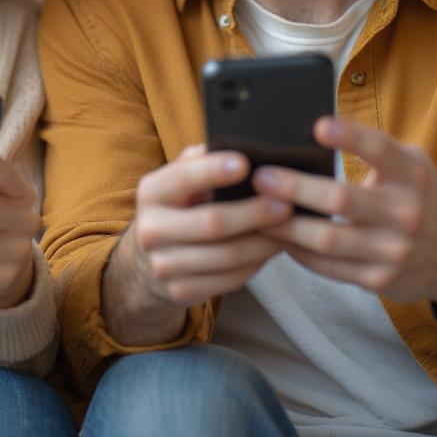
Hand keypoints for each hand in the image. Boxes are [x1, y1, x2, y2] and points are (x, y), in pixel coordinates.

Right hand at [126, 144, 291, 308]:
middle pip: (212, 223)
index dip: (214, 171)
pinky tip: (270, 249)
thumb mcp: (178, 180)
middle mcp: (150, 230)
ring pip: (226, 256)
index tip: (245, 163)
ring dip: (263, 242)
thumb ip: (200, 161)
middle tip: (286, 204)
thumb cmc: (178, 207)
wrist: (148, 260)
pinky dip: (255, 264)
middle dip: (254, 213)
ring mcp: (163, 265)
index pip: (182, 178)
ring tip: (288, 229)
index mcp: (151, 193)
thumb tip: (239, 144)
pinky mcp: (180, 292)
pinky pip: (229, 280)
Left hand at [256, 117, 436, 305]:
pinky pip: (328, 267)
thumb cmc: (421, 197)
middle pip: (340, 199)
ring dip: (285, 226)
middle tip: (261, 178)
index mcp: (410, 174)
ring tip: (256, 211)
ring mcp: (393, 249)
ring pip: (327, 239)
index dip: (349, 136)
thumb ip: (373, 149)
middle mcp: (405, 211)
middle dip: (294, 188)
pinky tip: (277, 237)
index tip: (318, 126)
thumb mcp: (411, 165)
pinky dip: (297, 252)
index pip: (380, 150)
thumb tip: (316, 130)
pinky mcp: (380, 279)